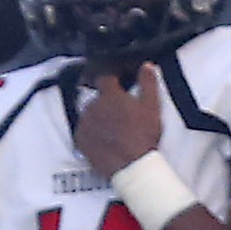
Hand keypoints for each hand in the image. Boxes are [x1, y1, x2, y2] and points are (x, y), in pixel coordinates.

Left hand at [74, 62, 165, 176]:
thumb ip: (148, 83)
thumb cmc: (143, 135)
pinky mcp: (79, 139)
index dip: (111, 81)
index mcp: (109, 96)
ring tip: (113, 130)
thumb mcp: (151, 106)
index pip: (104, 78)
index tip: (117, 86)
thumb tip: (147, 66)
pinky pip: (83, 131)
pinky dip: (90, 133)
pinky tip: (104, 139)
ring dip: (98, 118)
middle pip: (97, 99)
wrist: (132, 163)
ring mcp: (84, 123)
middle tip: (120, 115)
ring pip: (89, 115)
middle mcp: (92, 106)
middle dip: (106, 103)